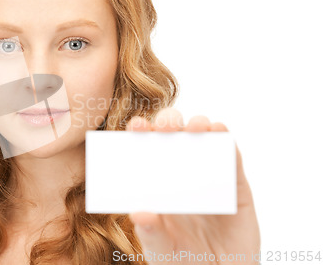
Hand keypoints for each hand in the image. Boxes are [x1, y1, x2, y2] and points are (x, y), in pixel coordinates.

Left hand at [126, 108, 260, 263]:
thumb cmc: (184, 260)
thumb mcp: (162, 250)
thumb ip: (152, 233)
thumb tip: (139, 214)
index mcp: (157, 182)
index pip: (145, 149)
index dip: (141, 134)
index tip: (136, 126)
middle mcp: (181, 172)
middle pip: (173, 136)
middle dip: (169, 123)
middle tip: (166, 127)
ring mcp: (209, 175)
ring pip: (203, 139)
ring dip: (199, 125)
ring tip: (195, 126)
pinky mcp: (236, 185)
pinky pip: (232, 158)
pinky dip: (227, 142)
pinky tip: (220, 133)